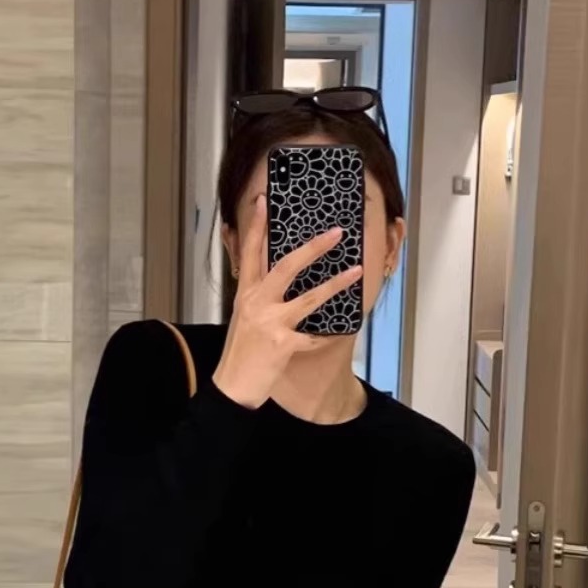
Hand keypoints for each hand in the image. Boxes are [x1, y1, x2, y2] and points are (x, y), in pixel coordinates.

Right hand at [213, 195, 361, 408]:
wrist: (231, 387)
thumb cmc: (240, 353)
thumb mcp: (244, 317)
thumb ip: (258, 296)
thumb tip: (276, 278)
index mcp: (245, 294)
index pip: (250, 252)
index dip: (256, 226)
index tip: (264, 201)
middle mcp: (256, 303)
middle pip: (286, 266)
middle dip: (313, 247)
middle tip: (335, 232)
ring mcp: (270, 323)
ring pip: (309, 298)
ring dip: (336, 284)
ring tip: (356, 270)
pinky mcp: (282, 343)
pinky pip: (313, 336)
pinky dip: (324, 336)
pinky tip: (334, 334)